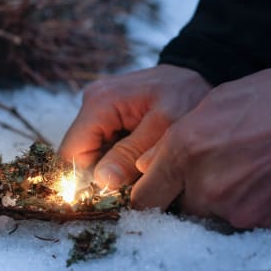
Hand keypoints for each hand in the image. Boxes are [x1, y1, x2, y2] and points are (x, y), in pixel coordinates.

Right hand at [59, 64, 210, 187]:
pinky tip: (142, 159)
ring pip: (92, 153)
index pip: (71, 153)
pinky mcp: (109, 115)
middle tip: (136, 184)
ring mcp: (99, 108)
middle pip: (80, 155)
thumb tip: (103, 181)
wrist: (200, 75)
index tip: (114, 195)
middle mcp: (92, 103)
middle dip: (104, 175)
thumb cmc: (187, 96)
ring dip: (113, 168)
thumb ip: (132, 154)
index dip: (86, 180)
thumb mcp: (165, 127)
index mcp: (99, 103)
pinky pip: (105, 145)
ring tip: (143, 170)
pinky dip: (120, 159)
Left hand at [132, 63, 270, 227]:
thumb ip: (172, 141)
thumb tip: (146, 166)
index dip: (150, 194)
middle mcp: (206, 185)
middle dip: (188, 194)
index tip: (158, 189)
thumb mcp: (214, 103)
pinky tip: (264, 179)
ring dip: (221, 200)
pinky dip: (248, 205)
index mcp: (186, 150)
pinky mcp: (266, 222)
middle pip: (180, 209)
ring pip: (212, 216)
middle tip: (215, 169)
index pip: (145, 198)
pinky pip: (243, 221)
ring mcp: (238, 209)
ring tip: (247, 169)